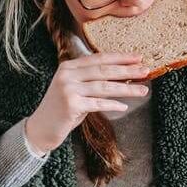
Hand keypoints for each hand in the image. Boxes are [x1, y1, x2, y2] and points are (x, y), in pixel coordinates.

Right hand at [25, 51, 149, 151]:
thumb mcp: (76, 90)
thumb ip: (93, 81)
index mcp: (69, 66)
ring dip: (126, 89)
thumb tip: (123, 76)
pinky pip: (98, 104)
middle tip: (146, 70)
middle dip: (127, 70)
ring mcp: (68, 89)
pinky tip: (124, 106)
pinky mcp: (71, 105)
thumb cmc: (62, 110)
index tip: (138, 57)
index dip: (120, 57)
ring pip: (104, 87)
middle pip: (104, 70)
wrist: (40, 129)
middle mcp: (67, 74)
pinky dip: (112, 105)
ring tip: (143, 90)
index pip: (99, 58)